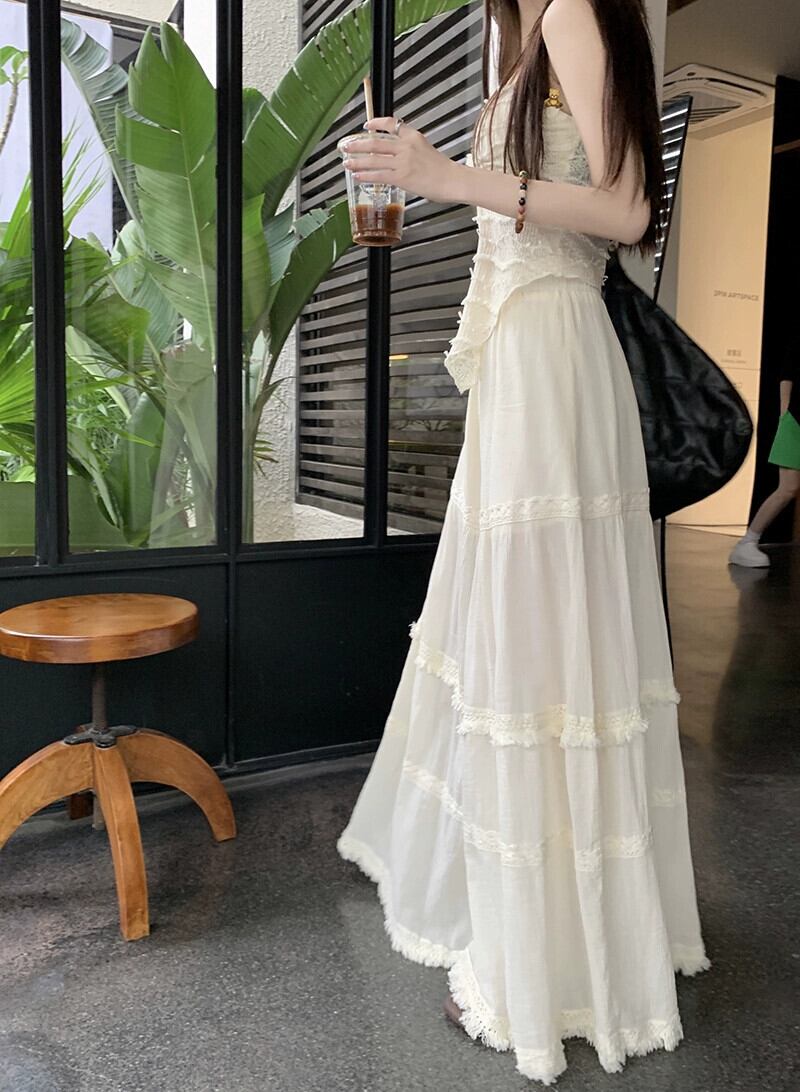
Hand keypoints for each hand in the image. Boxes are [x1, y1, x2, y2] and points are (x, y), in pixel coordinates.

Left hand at [341, 116, 460, 203]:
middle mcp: (406, 146)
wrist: (453, 180)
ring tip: (346, 163)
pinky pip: (379, 175)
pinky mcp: (402, 177)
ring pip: (374, 159)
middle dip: (358, 144)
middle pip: (376, 142)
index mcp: (413, 136)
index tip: (366, 125)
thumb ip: (411, 150)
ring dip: (357, 161)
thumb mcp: (427, 151)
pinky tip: (358, 176)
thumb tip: (398, 157)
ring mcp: (403, 161)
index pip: (391, 124)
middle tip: (345, 146)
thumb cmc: (444, 170)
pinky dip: (366, 175)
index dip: (376, 124)